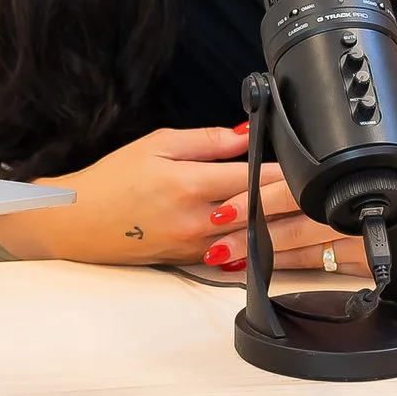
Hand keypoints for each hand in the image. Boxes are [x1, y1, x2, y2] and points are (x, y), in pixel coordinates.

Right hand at [0, 125, 283, 265]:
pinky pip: (235, 253)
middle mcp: (197, 221)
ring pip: (252, 237)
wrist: (78, 221)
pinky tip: (276, 238)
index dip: (283, 170)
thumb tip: (246, 134)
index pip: (252, 177)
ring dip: (280, 225)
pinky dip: (256, 244)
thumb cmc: (113, 179)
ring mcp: (196, 246)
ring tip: (306, 214)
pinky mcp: (191, 261)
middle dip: (291, 200)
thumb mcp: (156, 144)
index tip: (305, 164)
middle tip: (318, 190)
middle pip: (260, 211)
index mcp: (190, 185)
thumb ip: (206, 140)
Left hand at [210, 164, 396, 275]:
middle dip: (251, 226)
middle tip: (215, 234)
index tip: (224, 204)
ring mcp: (365, 238)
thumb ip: (341, 161)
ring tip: (229, 257)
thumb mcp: (388, 158)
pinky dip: (298, 270)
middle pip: (293, 217)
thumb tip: (288, 158)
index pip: (295, 184)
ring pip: (306, 246)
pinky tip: (271, 274)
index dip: (257, 195)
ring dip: (265, 252)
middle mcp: (358, 205)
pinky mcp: (375, 264)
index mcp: (355, 175)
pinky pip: (330, 269)